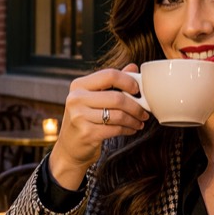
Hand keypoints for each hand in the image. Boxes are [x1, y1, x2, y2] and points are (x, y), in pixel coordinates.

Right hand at [47, 65, 149, 190]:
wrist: (69, 147)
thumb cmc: (84, 119)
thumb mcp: (93, 97)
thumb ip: (112, 82)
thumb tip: (133, 67)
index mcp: (78, 85)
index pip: (109, 75)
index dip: (128, 81)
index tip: (137, 90)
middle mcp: (76, 99)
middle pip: (117, 97)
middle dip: (136, 106)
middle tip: (144, 111)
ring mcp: (79, 117)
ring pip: (118, 115)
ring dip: (134, 119)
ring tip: (139, 121)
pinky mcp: (87, 133)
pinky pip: (116, 129)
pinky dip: (128, 129)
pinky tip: (131, 129)